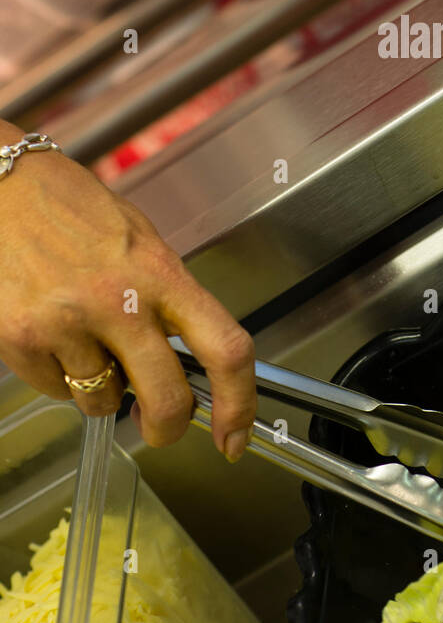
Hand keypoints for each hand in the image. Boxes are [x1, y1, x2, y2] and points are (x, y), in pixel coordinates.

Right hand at [0, 133, 255, 459]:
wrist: (7, 187)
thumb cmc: (76, 210)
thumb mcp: (142, 243)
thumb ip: (169, 301)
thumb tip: (193, 362)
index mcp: (162, 273)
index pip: (225, 348)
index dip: (239, 404)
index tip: (235, 436)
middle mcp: (120, 300)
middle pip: (168, 400)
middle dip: (166, 428)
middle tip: (158, 425)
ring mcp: (69, 322)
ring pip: (104, 402)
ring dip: (102, 390)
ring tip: (88, 341)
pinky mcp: (24, 338)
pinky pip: (56, 391)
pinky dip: (59, 377)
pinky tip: (55, 335)